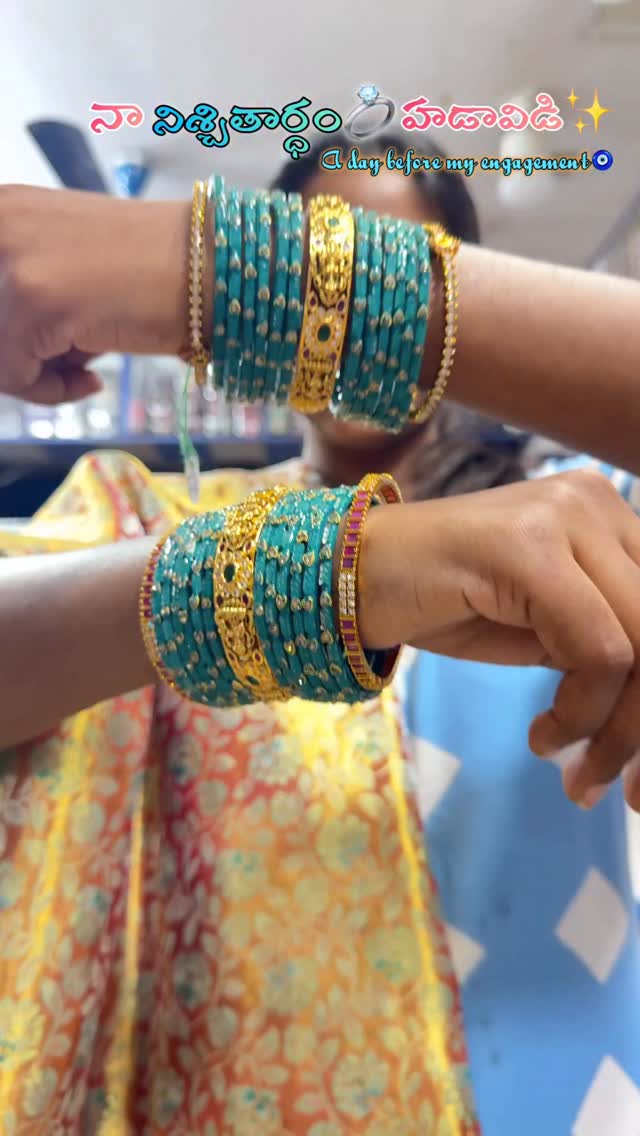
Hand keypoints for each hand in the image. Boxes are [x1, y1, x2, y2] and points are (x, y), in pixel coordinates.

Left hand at [0, 185, 190, 403]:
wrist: (211, 269)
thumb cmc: (155, 273)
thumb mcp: (70, 268)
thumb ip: (29, 295)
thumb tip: (8, 354)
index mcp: (2, 207)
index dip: (12, 338)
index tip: (45, 356)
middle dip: (22, 359)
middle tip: (68, 369)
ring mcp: (13, 261)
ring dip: (39, 377)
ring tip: (86, 369)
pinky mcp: (33, 302)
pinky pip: (16, 376)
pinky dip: (54, 392)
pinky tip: (94, 377)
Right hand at [359, 469, 639, 810]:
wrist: (348, 577)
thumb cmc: (443, 604)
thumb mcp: (547, 631)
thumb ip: (606, 652)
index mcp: (611, 515)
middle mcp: (599, 502)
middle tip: (626, 792)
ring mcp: (566, 516)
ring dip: (619, 732)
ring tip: (580, 776)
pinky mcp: (530, 547)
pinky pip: (597, 650)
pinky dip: (580, 713)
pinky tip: (543, 738)